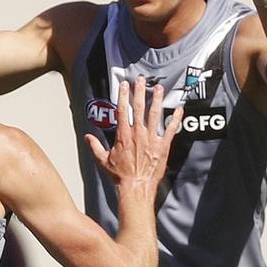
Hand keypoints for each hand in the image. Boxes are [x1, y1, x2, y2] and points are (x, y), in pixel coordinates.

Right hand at [86, 77, 181, 193]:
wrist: (136, 186)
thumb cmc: (121, 175)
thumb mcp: (103, 160)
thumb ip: (95, 146)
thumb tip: (87, 137)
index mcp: (123, 135)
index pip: (122, 110)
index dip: (122, 95)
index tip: (124, 85)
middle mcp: (138, 134)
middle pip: (139, 108)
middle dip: (139, 92)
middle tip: (141, 80)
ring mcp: (151, 139)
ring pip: (155, 115)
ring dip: (157, 100)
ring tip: (159, 88)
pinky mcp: (163, 146)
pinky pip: (171, 129)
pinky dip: (175, 119)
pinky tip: (179, 109)